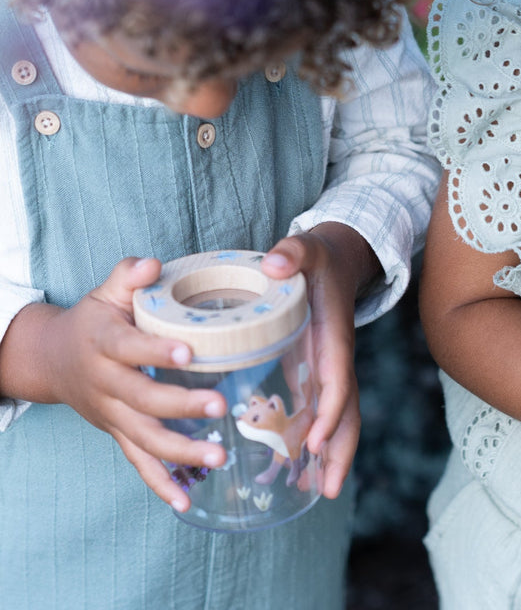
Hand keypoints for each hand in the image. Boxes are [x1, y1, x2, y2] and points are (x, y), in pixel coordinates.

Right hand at [39, 257, 227, 508]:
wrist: (53, 359)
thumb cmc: (95, 318)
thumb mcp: (106, 291)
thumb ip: (129, 274)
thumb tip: (152, 264)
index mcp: (105, 343)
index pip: (130, 348)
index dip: (157, 350)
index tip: (189, 352)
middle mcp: (106, 383)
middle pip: (142, 399)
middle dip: (181, 405)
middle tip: (221, 405)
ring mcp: (111, 413)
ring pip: (144, 437)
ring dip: (181, 450)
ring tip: (219, 455)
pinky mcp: (117, 432)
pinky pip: (138, 462)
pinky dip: (160, 483)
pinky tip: (186, 501)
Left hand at [261, 223, 375, 497]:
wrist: (337, 257)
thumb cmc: (317, 257)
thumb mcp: (307, 249)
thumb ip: (292, 252)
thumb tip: (274, 263)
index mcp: (333, 337)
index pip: (338, 379)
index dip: (331, 411)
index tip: (317, 442)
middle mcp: (335, 359)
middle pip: (347, 411)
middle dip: (342, 450)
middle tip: (330, 490)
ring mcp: (327, 369)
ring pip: (337, 418)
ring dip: (331, 455)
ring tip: (316, 493)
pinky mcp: (316, 371)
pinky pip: (318, 412)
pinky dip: (313, 442)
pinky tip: (295, 470)